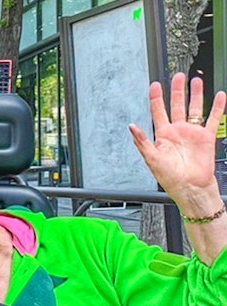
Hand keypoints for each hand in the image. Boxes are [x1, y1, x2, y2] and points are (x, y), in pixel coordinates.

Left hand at [129, 73, 225, 208]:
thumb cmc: (170, 177)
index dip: (156, 98)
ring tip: (196, 81)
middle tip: (178, 76)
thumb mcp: (152, 159)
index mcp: (163, 135)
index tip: (155, 85)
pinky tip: (219, 95)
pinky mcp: (206, 137)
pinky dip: (217, 107)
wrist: (190, 187)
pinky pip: (213, 118)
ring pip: (194, 108)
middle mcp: (177, 131)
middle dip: (177, 90)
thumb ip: (142, 141)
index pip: (158, 112)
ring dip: (195, 94)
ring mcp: (192, 133)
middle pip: (177, 105)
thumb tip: (131, 127)